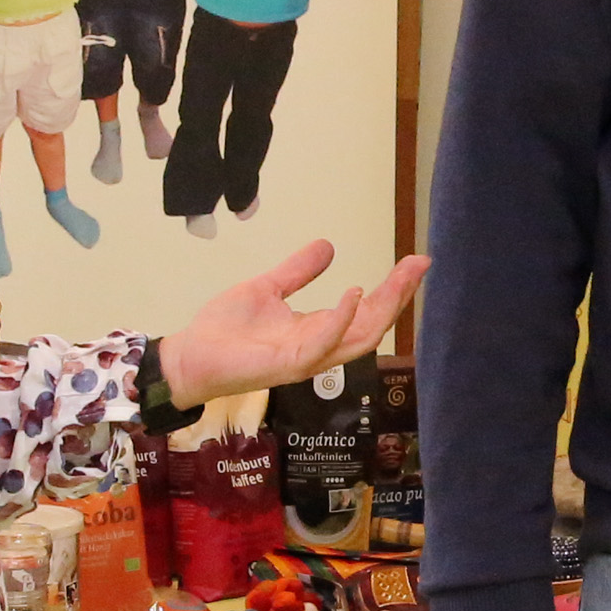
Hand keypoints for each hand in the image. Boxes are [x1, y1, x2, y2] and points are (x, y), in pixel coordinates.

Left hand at [158, 237, 427, 400]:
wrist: (189, 356)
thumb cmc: (225, 331)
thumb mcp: (267, 289)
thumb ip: (298, 272)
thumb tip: (329, 245)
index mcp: (317, 330)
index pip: (366, 311)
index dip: (393, 289)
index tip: (415, 262)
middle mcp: (319, 347)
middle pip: (373, 325)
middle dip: (400, 295)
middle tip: (420, 264)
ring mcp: (306, 359)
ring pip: (359, 339)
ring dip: (382, 309)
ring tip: (400, 278)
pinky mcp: (287, 365)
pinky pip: (323, 345)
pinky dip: (341, 320)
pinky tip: (354, 294)